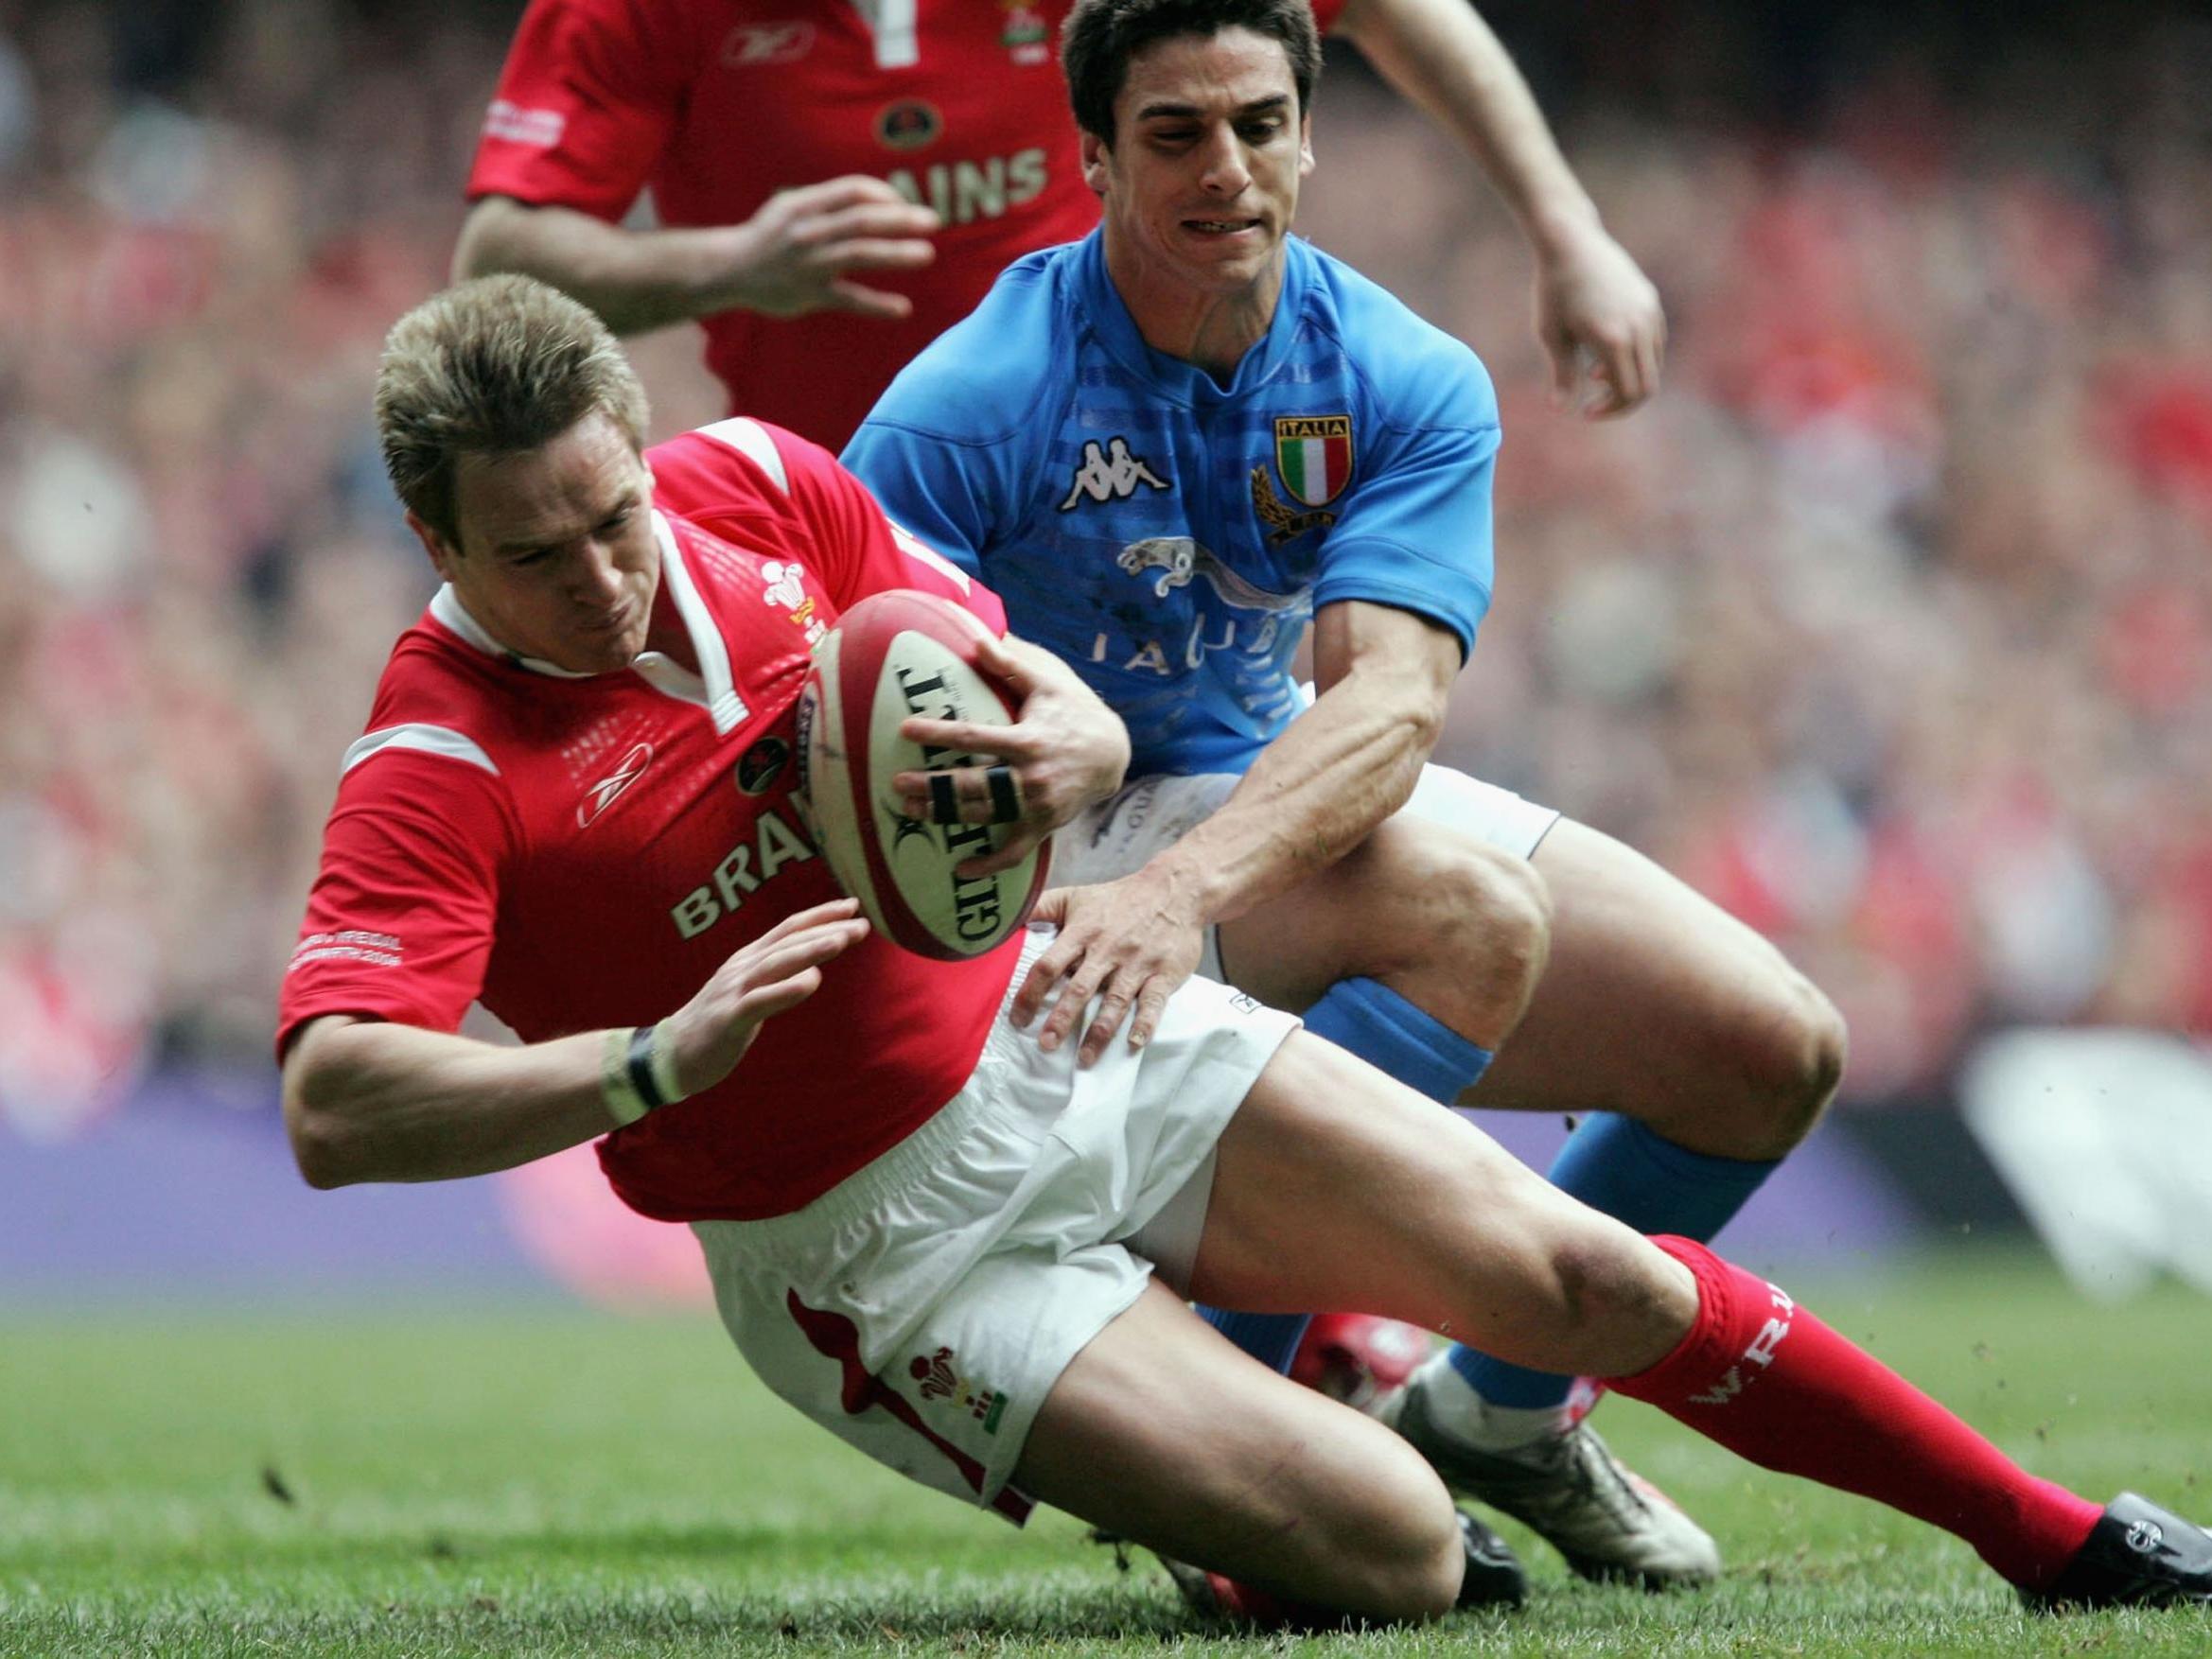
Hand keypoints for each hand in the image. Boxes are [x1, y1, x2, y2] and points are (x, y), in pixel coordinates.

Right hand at [659, 899, 869, 1094]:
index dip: (820, 915)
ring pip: (777, 963)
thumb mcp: (748, 991)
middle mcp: (742, 968)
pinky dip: (787, 989)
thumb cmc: (717, 1022)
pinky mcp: (729, 1018)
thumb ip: (775, 976)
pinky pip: (761, 1000)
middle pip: (788, 941)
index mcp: (747, 959)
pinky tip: (812, 982)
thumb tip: (811, 968)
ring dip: (811, 950)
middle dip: (826, 930)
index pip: (788, 929)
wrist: (672, 1054)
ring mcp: (734, 991)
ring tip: (842, 940)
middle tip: (861, 923)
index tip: (852, 906)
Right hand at [724, 177, 940, 319]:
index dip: (884, 195)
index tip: (904, 206)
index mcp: (805, 203)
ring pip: (859, 253)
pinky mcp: (808, 294)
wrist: (728, 269)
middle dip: (901, 219)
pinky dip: (877, 305)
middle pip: (862, 219)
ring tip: (927, 254)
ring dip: (896, 253)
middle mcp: (807, 230)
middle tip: (934, 221)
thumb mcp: (791, 206)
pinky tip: (903, 308)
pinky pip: (849, 299)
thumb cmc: (768, 236)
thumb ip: (828, 201)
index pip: (853, 190)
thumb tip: (877, 199)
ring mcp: (808, 263)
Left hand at [893, 632, 1130, 877]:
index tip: (905, 730)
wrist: (1113, 754)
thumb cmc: (1074, 713)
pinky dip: (989, 865)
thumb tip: (979, 637)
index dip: (938, 734)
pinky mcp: (1043, 825)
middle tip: (897, 785)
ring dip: (946, 817)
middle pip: (972, 785)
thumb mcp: (1047, 684)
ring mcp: (1037, 806)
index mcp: (1027, 740)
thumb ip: (1010, 665)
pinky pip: (1014, 852)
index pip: (974, 737)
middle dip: (933, 787)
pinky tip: (960, 870)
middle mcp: (1030, 777)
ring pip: (984, 816)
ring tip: (911, 811)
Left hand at [1012, 867, 1206, 1066]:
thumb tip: (1005, 921)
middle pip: (1080, 988)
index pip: (1049, 965)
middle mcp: (1108, 949)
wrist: (1175, 890)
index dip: (1030, 993)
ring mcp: (1137, 963)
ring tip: (1085, 1059)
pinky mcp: (1164, 972)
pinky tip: (1134, 1043)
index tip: (1018, 1019)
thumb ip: (1041, 907)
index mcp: (1083, 932)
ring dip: (1099, 1032)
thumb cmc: (1119, 899)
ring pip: (1115, 1001)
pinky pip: (1154, 1002)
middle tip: (1046, 1045)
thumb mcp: (1077, 896)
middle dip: (1062, 1019)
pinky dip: (1145, 1023)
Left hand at [1533, 219, 1665, 418]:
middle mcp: (1639, 327)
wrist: (1571, 242)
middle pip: (1648, 385)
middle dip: (1621, 401)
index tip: (1585, 411)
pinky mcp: (1651, 301)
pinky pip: (1655, 342)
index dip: (1610, 410)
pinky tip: (1606, 352)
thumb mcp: (1552, 335)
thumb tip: (1560, 411)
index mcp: (1613, 340)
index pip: (1629, 393)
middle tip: (1593, 403)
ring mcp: (1649, 312)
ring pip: (1654, 364)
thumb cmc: (1553, 289)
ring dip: (1629, 377)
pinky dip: (1637, 357)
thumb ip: (1562, 374)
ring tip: (1593, 371)